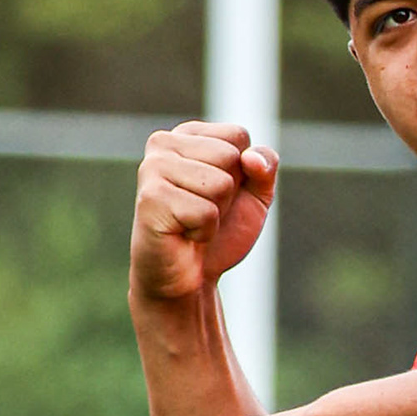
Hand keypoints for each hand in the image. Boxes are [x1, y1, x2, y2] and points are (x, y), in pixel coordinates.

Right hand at [130, 122, 278, 302]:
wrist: (188, 280)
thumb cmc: (218, 233)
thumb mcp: (254, 196)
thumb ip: (265, 167)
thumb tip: (251, 158)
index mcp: (187, 135)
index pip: (238, 136)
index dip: (242, 173)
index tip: (217, 194)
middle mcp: (163, 144)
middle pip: (230, 157)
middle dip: (228, 195)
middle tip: (203, 212)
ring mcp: (153, 169)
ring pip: (220, 184)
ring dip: (215, 215)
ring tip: (191, 223)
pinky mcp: (151, 199)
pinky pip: (205, 212)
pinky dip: (203, 232)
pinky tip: (183, 235)